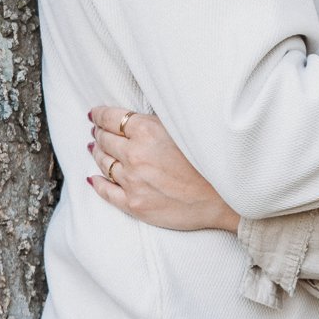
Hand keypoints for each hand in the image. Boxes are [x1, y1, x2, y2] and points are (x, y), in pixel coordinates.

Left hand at [87, 107, 239, 231]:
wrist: (224, 197)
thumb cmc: (208, 159)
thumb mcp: (182, 127)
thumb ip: (156, 121)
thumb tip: (134, 116)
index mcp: (146, 130)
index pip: (111, 118)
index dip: (99, 115)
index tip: (94, 114)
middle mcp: (134, 154)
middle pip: (105, 139)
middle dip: (99, 133)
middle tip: (97, 130)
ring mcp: (132, 181)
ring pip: (103, 163)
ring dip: (98, 153)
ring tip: (96, 148)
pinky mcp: (134, 204)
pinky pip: (106, 191)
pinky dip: (97, 183)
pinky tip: (93, 178)